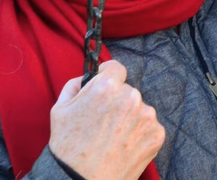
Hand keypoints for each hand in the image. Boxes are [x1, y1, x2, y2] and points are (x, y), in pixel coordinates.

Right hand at [48, 60, 164, 179]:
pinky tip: (123, 146)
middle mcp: (131, 97)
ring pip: (139, 109)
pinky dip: (139, 134)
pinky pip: (148, 126)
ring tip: (113, 138)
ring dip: (130, 118)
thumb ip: (75, 84)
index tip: (106, 86)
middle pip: (127, 91)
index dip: (108, 76)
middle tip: (103, 123)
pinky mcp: (157, 134)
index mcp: (107, 87)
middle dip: (117, 102)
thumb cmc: (68, 148)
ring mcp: (147, 116)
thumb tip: (88, 76)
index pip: (116, 68)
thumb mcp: (60, 110)